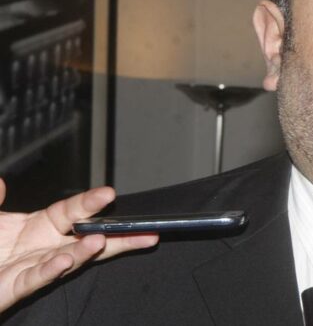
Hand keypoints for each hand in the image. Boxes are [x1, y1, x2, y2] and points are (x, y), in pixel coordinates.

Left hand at [0, 179, 158, 312]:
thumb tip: (1, 182)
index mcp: (40, 225)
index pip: (73, 211)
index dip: (91, 202)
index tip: (109, 193)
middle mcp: (46, 246)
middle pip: (88, 238)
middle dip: (116, 234)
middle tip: (142, 229)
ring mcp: (36, 267)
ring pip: (70, 259)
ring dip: (86, 252)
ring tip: (102, 241)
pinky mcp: (19, 286)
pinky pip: (39, 278)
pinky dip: (53, 270)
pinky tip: (65, 261)